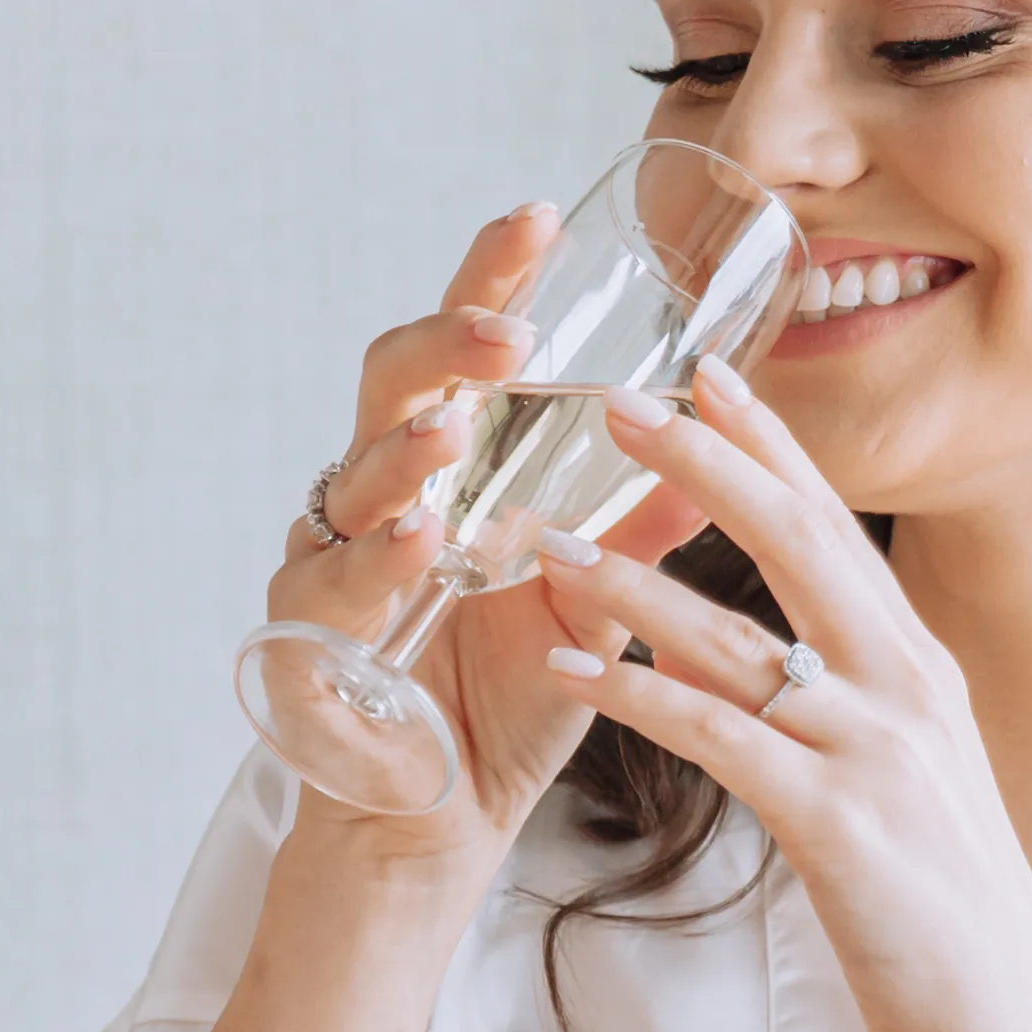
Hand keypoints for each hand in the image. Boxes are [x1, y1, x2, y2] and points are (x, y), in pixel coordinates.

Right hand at [266, 206, 702, 869]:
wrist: (439, 817)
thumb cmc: (502, 697)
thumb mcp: (590, 604)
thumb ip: (638, 532)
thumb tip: (728, 454)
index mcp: (450, 468)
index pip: (464, 353)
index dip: (490, 279)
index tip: (540, 214)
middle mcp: (382, 496)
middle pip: (393, 383)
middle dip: (444, 346)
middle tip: (508, 334)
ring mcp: (332, 558)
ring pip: (352, 476)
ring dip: (404, 450)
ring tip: (451, 429)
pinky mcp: (304, 637)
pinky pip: (328, 584)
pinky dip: (374, 559)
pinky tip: (418, 538)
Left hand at [529, 361, 1031, 1031]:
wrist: (1006, 1030)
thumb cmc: (942, 915)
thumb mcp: (904, 784)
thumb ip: (833, 709)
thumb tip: (728, 659)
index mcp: (918, 671)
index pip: (839, 529)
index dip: (770, 447)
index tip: (707, 373)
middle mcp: (905, 691)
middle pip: (799, 543)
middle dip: (705, 463)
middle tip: (618, 401)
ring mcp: (877, 753)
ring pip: (742, 638)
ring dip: (635, 582)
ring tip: (547, 538)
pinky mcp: (840, 825)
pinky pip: (722, 740)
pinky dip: (642, 697)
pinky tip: (571, 669)